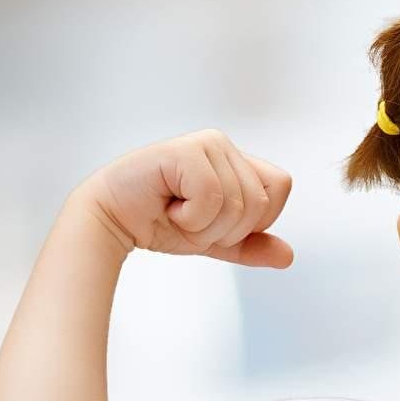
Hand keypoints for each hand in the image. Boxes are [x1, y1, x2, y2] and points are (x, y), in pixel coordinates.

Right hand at [78, 128, 293, 266]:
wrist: (111, 222)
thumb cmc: (159, 223)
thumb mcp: (214, 240)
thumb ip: (250, 246)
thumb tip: (288, 257)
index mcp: (235, 160)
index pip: (280, 186)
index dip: (255, 217)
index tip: (216, 222)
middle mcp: (222, 145)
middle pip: (260, 201)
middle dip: (226, 229)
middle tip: (189, 218)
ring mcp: (204, 143)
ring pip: (238, 203)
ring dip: (206, 225)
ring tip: (176, 211)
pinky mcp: (184, 150)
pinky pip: (213, 196)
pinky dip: (192, 216)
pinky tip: (167, 206)